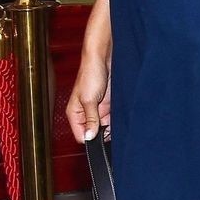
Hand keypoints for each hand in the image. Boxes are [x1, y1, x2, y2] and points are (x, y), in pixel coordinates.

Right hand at [66, 5, 111, 140]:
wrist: (104, 58)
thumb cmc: (90, 74)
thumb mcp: (88, 99)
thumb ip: (90, 119)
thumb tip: (90, 137)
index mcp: (75, 114)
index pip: (82, 136)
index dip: (91, 140)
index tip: (101, 142)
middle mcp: (87, 114)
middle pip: (95, 134)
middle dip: (103, 136)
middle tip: (112, 133)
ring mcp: (99, 110)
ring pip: (106, 128)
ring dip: (112, 128)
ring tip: (119, 126)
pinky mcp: (110, 106)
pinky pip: (114, 119)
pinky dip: (118, 122)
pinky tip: (124, 121)